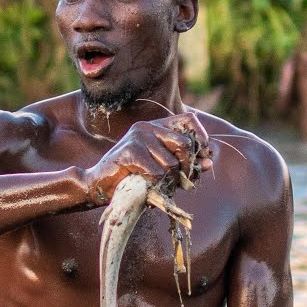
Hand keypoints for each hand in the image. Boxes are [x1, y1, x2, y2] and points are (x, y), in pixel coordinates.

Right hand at [83, 112, 212, 204]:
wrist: (97, 185)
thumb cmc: (132, 177)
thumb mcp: (161, 168)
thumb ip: (184, 163)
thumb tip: (209, 163)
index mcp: (155, 126)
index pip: (189, 120)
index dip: (202, 137)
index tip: (203, 157)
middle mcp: (146, 127)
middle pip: (185, 144)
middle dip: (188, 167)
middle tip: (181, 182)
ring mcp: (137, 138)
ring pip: (171, 164)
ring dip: (167, 182)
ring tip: (154, 186)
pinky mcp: (130, 152)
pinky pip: (157, 173)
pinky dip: (154, 186)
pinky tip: (143, 186)